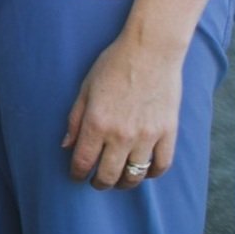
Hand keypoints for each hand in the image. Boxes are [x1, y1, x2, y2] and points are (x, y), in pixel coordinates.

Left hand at [63, 33, 183, 189]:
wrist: (150, 50)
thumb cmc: (113, 65)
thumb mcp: (85, 88)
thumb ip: (75, 120)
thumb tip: (67, 146)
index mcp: (97, 123)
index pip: (83, 162)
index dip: (77, 174)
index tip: (77, 175)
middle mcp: (121, 134)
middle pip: (108, 176)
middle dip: (99, 183)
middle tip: (96, 181)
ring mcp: (147, 136)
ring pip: (134, 176)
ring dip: (124, 183)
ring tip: (119, 179)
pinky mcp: (167, 133)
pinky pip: (160, 166)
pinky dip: (151, 174)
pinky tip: (143, 170)